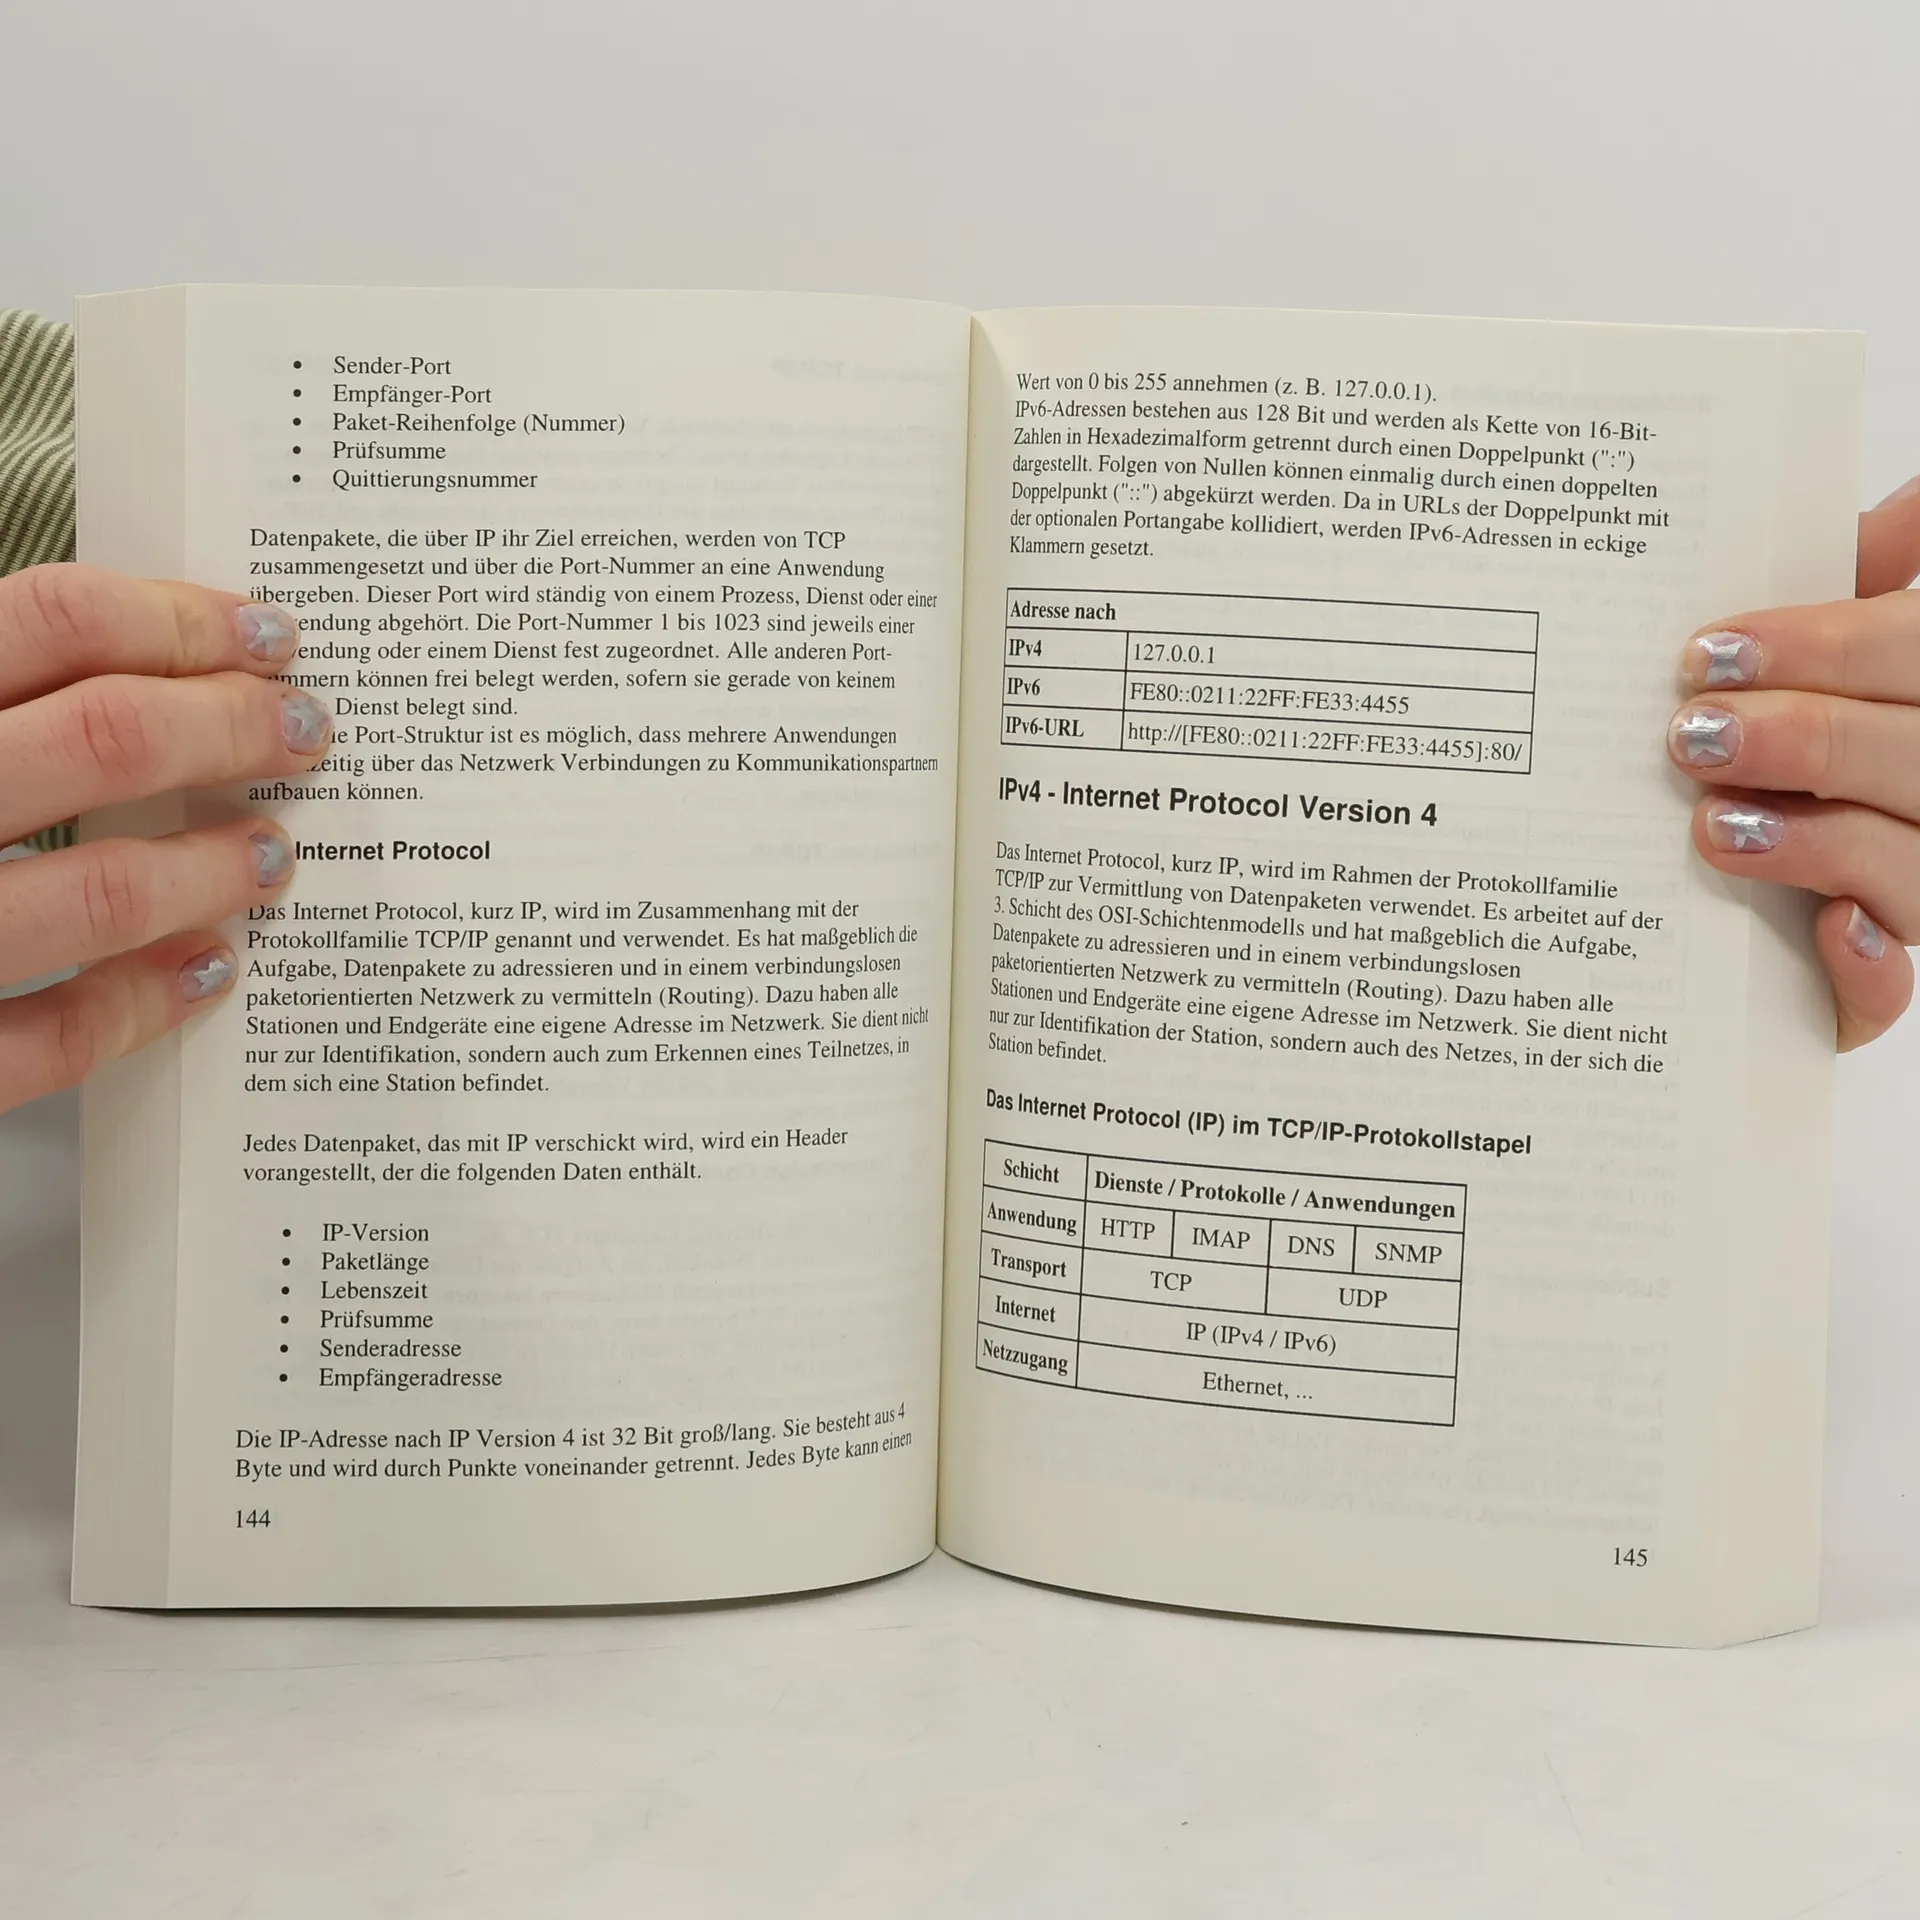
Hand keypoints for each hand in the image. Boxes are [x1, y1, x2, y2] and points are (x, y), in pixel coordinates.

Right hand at [0, 565, 329, 1112]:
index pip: (43, 623)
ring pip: (96, 891)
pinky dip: (140, 1005)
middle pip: (102, 742)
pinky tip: (205, 972)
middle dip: (230, 731)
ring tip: (271, 852)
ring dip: (210, 869)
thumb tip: (96, 650)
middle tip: (304, 730)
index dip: (175, 621)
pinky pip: (46, 1041)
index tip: (263, 631)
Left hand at [1669, 479, 1919, 1048]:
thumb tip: (1885, 503)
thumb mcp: (1841, 644)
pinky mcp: (1874, 977)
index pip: (1915, 653)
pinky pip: (1894, 990)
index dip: (1830, 649)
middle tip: (1693, 735)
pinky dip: (1869, 968)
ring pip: (1916, 869)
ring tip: (1712, 826)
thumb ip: (1860, 581)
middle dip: (1809, 740)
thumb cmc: (1809, 733)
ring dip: (1819, 842)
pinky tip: (1827, 930)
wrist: (1779, 857)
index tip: (1713, 652)